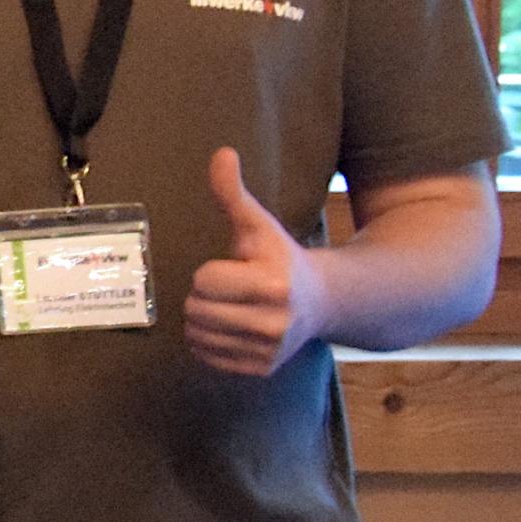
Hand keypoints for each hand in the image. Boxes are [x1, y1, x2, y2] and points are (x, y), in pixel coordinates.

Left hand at [186, 146, 325, 377]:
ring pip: (197, 335)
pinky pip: (207, 356)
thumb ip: (233, 193)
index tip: (233, 268)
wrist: (324, 301)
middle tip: (228, 289)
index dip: (211, 271)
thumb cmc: (280, 258)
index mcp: (273, 284)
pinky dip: (209, 342)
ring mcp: (269, 350)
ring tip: (228, 306)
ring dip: (202, 319)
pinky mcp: (262, 368)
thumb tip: (221, 153)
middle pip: (196, 309)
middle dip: (203, 295)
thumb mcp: (258, 225)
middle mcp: (274, 322)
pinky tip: (230, 326)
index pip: (203, 280)